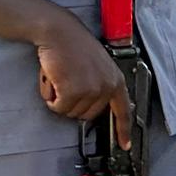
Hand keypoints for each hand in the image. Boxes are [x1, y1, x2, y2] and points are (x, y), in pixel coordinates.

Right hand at [36, 16, 132, 143]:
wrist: (58, 31)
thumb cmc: (73, 45)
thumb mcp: (97, 66)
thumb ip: (99, 85)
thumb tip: (90, 107)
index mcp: (115, 80)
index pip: (123, 111)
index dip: (123, 130)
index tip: (125, 145)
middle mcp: (106, 87)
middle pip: (86, 115)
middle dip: (72, 102)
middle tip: (67, 79)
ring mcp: (91, 90)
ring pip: (70, 112)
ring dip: (59, 97)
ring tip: (60, 75)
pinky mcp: (73, 91)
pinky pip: (57, 107)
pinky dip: (50, 95)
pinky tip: (52, 77)